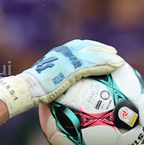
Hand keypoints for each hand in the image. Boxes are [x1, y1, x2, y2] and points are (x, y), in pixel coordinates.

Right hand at [0, 39, 124, 116]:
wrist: (25, 90)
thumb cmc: (30, 92)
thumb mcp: (42, 86)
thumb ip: (52, 86)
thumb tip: (55, 97)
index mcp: (56, 55)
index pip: (75, 48)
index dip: (88, 49)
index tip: (97, 53)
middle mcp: (63, 53)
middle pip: (86, 47)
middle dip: (100, 49)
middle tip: (112, 54)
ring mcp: (67, 59)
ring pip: (92, 54)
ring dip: (107, 56)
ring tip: (118, 61)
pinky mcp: (71, 68)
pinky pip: (92, 66)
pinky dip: (105, 65)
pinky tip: (115, 68)